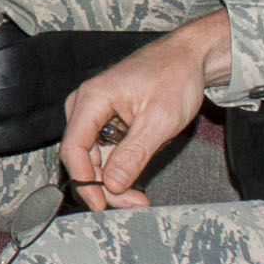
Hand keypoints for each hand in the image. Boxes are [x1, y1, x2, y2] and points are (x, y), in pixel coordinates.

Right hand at [63, 8, 233, 203]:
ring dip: (113, 181)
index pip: (73, 148)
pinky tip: (136, 177)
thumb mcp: (159, 120)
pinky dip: (119, 169)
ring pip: (94, 159)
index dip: (85, 181)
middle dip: (105, 186)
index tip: (100, 205)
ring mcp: (96, 113)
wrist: (190, 58)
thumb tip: (112, 185)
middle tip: (133, 204)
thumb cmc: (175, 76)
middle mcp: (87, 104)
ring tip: (139, 196)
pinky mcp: (107, 121)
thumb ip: (133, 155)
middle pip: (83, 158)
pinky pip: (105, 152)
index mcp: (92, 98)